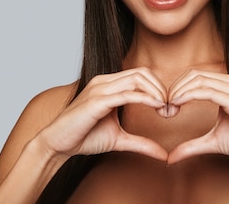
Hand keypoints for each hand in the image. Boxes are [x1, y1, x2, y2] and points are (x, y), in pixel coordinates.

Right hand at [37, 68, 169, 160]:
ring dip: (156, 92)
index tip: (168, 107)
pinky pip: (126, 94)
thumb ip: (142, 143)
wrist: (58, 144)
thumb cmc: (85, 137)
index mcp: (109, 84)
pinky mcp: (96, 100)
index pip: (141, 74)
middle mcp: (105, 81)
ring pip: (137, 79)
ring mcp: (100, 88)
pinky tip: (156, 107)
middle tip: (170, 108)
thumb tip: (164, 154)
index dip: (159, 87)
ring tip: (164, 109)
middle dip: (161, 88)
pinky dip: (145, 98)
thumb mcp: (120, 139)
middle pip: (143, 73)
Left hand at [166, 70, 228, 164]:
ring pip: (200, 80)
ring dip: (179, 92)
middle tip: (164, 108)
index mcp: (228, 85)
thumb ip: (192, 146)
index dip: (177, 88)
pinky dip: (190, 96)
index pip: (195, 76)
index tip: (166, 107)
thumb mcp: (213, 142)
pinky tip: (179, 105)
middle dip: (175, 89)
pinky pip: (210, 92)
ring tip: (169, 108)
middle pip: (194, 75)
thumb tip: (170, 157)